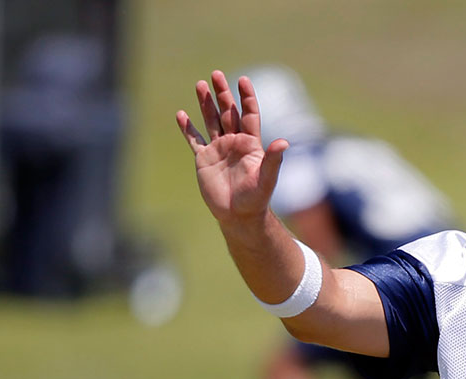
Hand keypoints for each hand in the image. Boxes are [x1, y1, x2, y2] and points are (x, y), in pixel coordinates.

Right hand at [175, 70, 287, 227]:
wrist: (239, 216)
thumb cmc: (257, 198)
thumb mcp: (267, 178)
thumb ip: (273, 159)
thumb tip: (284, 142)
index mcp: (250, 143)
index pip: (249, 114)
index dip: (246, 97)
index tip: (243, 80)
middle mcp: (234, 142)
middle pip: (228, 112)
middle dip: (222, 94)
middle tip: (216, 74)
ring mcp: (218, 150)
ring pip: (211, 121)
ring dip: (205, 104)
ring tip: (200, 84)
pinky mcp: (204, 160)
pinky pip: (194, 141)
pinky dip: (188, 129)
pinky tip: (181, 115)